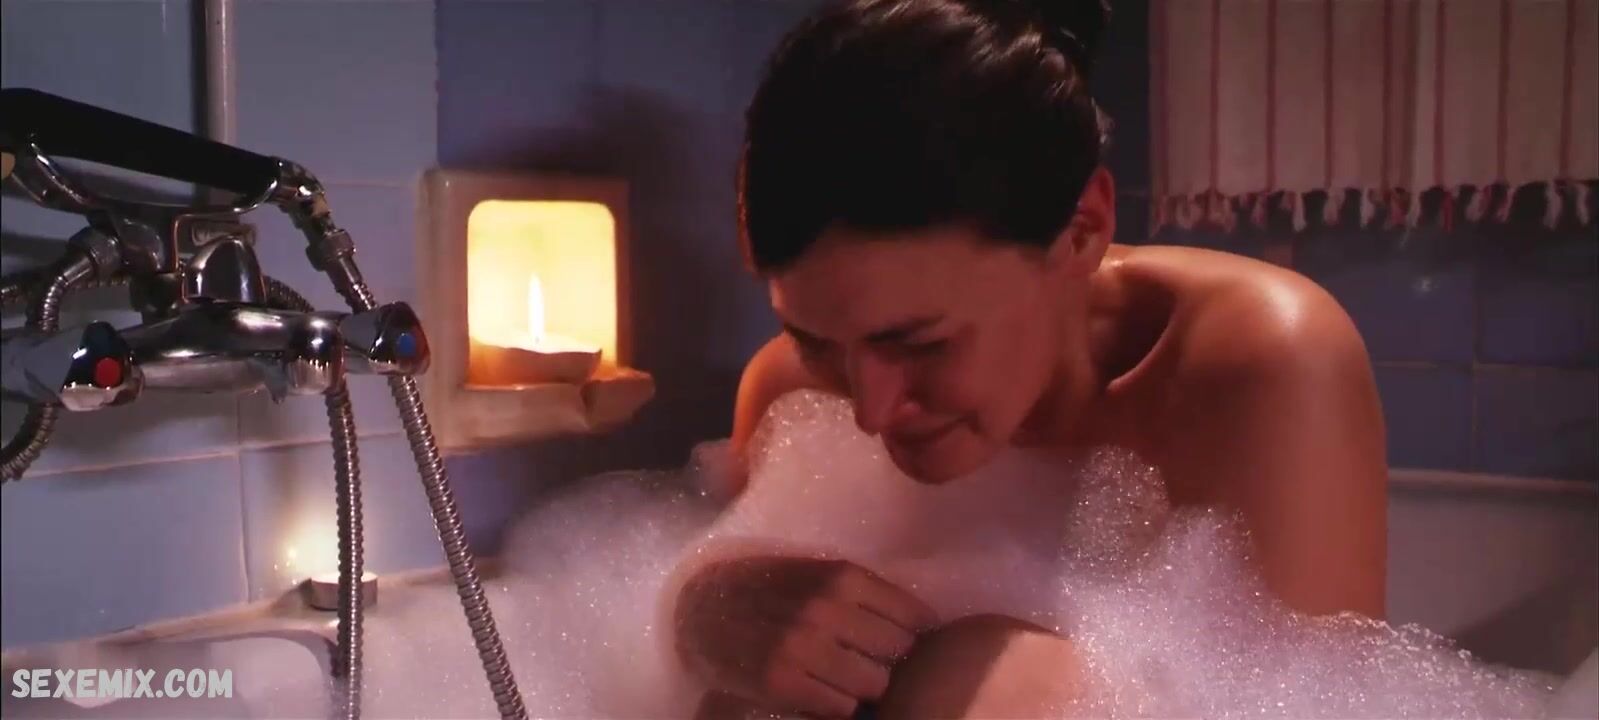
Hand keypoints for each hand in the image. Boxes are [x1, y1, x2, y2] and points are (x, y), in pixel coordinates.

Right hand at [674, 556, 938, 718]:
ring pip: (874, 685)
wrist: (702, 607)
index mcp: (842, 577)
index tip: (892, 639)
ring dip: (862, 686)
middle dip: (886, 660)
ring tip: (838, 676)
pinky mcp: (780, 682)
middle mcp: (825, 609)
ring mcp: (802, 646)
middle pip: (898, 653)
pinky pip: (840, 708)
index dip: (910, 634)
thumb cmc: (771, 589)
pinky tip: (815, 690)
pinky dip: (834, 705)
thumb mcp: (819, 572)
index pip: (914, 618)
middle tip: (861, 659)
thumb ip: (867, 593)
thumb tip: (928, 624)